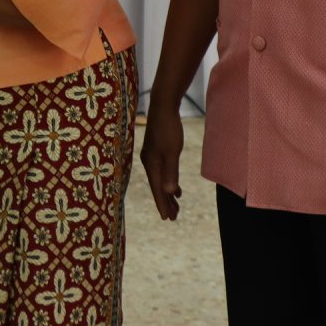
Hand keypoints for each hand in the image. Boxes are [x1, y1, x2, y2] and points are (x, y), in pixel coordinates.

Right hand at [139, 103, 184, 220]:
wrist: (163, 106)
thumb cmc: (168, 128)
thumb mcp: (171, 151)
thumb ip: (170, 172)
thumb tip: (169, 192)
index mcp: (151, 165)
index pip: (158, 189)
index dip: (163, 204)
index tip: (168, 218)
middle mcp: (149, 163)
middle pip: (158, 187)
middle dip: (166, 202)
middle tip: (174, 217)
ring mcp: (152, 157)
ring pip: (161, 180)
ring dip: (168, 193)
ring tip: (176, 206)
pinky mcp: (157, 151)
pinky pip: (163, 172)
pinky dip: (169, 181)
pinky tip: (175, 187)